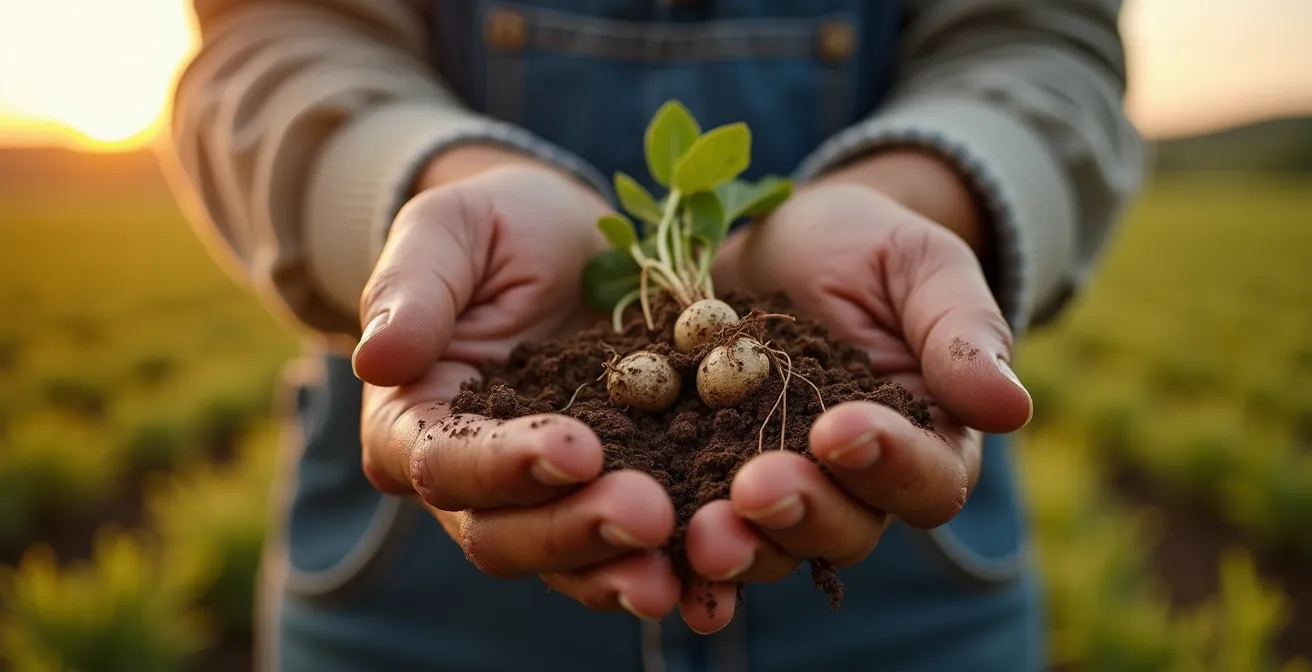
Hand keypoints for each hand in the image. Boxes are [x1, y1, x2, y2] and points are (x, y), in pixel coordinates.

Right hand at [351, 147, 680, 621]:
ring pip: (567, 562)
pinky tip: (715, 575)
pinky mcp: (610, 496)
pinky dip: (671, 568)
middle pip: (504, 534)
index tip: (575, 448)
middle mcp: (471, 481)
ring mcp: (543, 500)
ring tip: (679, 570)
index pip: (443, 462)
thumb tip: (378, 358)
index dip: (503, 466)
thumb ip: (411, 291)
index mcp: (415, 422)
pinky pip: (630, 550)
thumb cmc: (494, 228)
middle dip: (574, 530)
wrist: (565, 241)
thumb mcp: (447, 232)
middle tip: (649, 514)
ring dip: (620, 571)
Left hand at [685, 152, 1033, 623]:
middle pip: (845, 530)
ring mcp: (781, 487)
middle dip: (802, 513)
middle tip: (756, 488)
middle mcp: (856, 485)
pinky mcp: (709, 478)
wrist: (776, 241)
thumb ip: (961, 331)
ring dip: (740, 546)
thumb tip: (1009, 407)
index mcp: (927, 442)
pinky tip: (654, 553)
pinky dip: (679, 549)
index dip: (888, 464)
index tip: (840, 429)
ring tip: (703, 532)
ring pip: (771, 544)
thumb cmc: (867, 246)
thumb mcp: (920, 265)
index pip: (926, 479)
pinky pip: (701, 525)